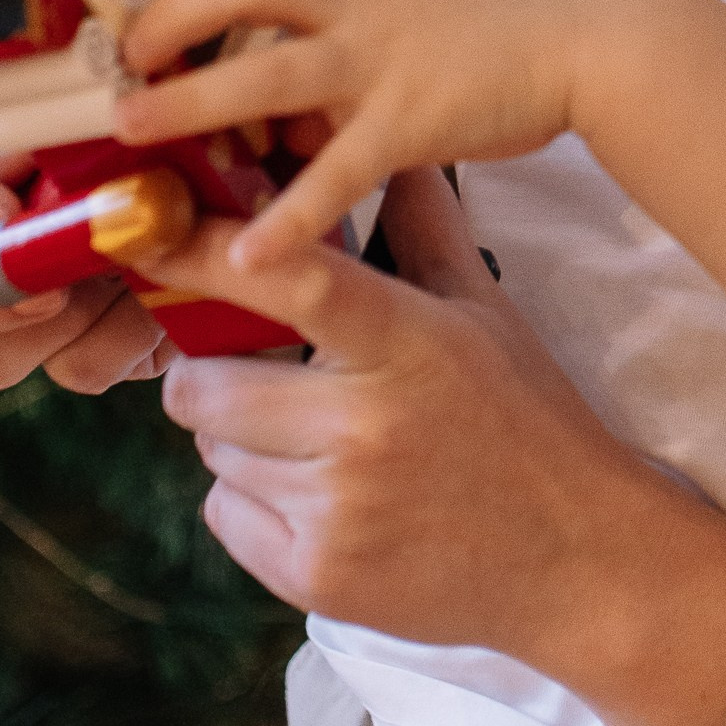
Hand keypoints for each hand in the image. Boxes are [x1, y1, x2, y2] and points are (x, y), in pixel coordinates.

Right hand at [0, 111, 170, 395]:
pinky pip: (78, 367)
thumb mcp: (107, 116)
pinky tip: (163, 300)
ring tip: (122, 277)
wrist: (250, 192)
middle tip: (46, 292)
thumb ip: (40, 135)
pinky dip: (127, 336)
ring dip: (53, 326)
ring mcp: (21, 313)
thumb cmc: (169, 127)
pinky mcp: (84, 351)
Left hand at [109, 0, 631, 261]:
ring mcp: (380, 60)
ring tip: (132, 135)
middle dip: (159, 31)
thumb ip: (352, 11)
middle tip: (104, 71)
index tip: (120, 18)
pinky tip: (251, 257)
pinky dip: (291, 217)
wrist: (601, 30)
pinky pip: (337, 172)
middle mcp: (352, 4)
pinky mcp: (413, 121)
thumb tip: (291, 43)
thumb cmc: (513, 14)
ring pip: (262, 78)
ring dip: (189, 105)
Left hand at [154, 168, 725, 725]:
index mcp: (408, 344)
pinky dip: (255, 508)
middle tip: (270, 381)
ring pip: (214, 453)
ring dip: (244, 445)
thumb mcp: (484, 314)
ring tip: (319, 447)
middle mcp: (366, 425)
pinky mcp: (317, 575)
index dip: (206, 255)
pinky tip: (323, 501)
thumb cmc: (528, 421)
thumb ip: (425, 228)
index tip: (148, 235)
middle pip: (205, 387)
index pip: (290, 282)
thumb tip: (394, 150)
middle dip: (216, 379)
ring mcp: (339, 507)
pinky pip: (224, 517)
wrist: (577, 556)